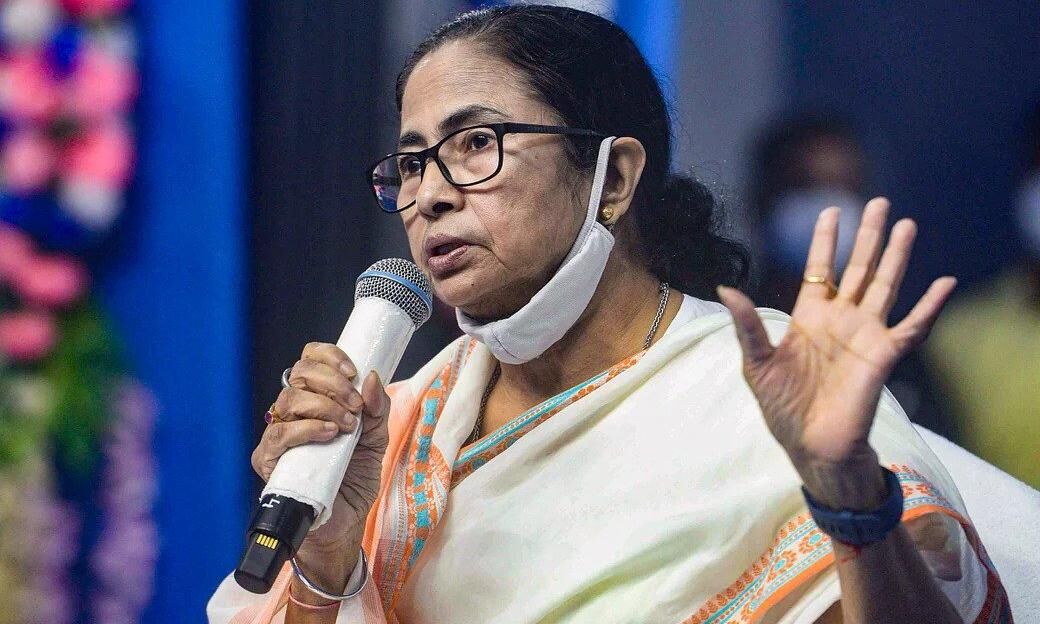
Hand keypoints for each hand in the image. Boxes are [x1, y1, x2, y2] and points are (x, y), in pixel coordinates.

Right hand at [251, 342, 390, 588]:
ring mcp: (278, 435)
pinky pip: (280, 434)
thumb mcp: (376, 439)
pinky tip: (330, 435)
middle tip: (355, 406)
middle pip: (299, 374)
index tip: (353, 372)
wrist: (344, 522)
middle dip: (332, 383)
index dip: (329, 357)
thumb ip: (378, 409)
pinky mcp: (268, 460)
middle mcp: (293, 413)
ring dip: (325, 406)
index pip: (310, 360)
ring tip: (348, 427)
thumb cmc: (354, 479)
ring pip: (290, 400)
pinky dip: (307, 429)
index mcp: (316, 400)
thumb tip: (372, 377)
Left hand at [718, 198, 955, 508]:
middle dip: (869, 236)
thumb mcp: (757, 363)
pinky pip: (912, 326)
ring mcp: (864, 335)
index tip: (831, 210)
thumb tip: (725, 288)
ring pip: (885, 285)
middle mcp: (840, 320)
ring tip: (908, 224)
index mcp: (809, 317)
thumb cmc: (782, 408)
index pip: (820, 268)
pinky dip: (930, 305)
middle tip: (880, 201)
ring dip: (897, 256)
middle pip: (858, 268)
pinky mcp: (883, 356)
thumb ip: (746, 325)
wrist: (810, 446)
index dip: (826, 240)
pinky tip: (946, 282)